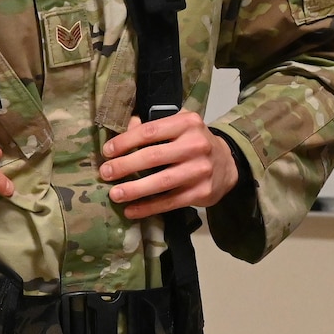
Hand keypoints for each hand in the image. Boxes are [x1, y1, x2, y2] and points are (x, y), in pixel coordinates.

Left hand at [100, 112, 239, 219]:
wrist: (227, 164)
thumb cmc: (194, 143)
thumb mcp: (179, 127)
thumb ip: (153, 126)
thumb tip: (125, 127)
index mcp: (187, 123)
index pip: (150, 131)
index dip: (125, 142)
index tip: (107, 152)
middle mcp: (196, 145)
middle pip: (153, 156)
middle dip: (125, 166)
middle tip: (105, 174)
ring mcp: (200, 170)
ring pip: (161, 182)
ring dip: (134, 189)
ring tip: (114, 195)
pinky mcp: (201, 192)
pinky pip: (170, 202)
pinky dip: (148, 207)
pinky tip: (131, 210)